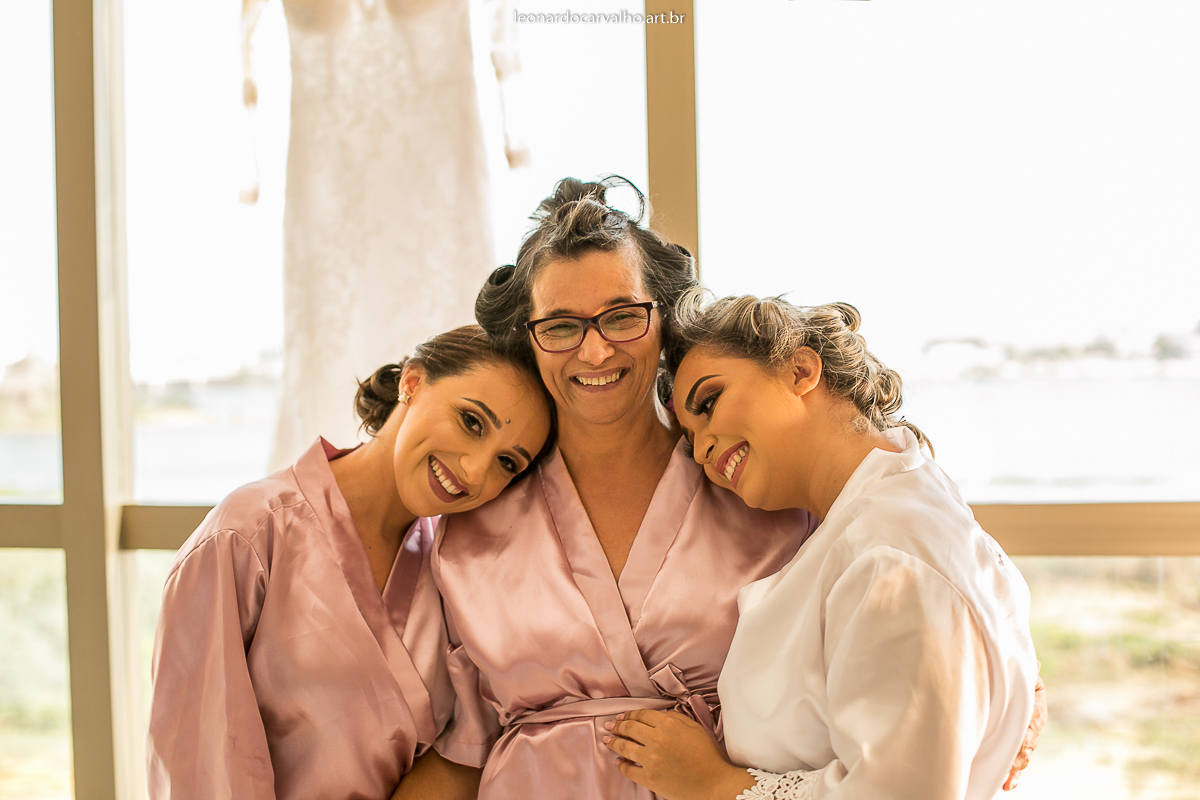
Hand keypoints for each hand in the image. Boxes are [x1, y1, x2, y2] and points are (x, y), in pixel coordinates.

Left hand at [604, 710, 753, 799]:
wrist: (714, 784)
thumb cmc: (708, 756)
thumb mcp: (695, 729)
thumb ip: (676, 718)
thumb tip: (660, 715)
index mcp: (669, 724)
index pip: (641, 715)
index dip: (629, 715)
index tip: (622, 716)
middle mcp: (657, 739)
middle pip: (630, 728)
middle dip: (618, 726)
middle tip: (610, 726)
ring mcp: (651, 759)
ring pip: (625, 747)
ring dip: (614, 742)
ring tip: (608, 741)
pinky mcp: (649, 777)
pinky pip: (628, 769)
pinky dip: (621, 765)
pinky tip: (618, 762)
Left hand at [1003, 665, 1047, 790]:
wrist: (1014, 680)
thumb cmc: (1015, 675)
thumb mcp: (1023, 672)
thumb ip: (1027, 671)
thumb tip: (1035, 663)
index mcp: (1035, 709)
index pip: (1031, 726)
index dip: (1025, 738)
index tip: (1021, 747)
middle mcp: (1032, 726)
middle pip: (1027, 745)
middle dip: (1019, 759)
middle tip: (1009, 770)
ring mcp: (1025, 737)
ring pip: (1023, 756)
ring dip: (1016, 770)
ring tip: (1007, 783)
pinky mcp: (1016, 744)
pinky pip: (1017, 761)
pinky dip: (1013, 774)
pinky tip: (1007, 785)